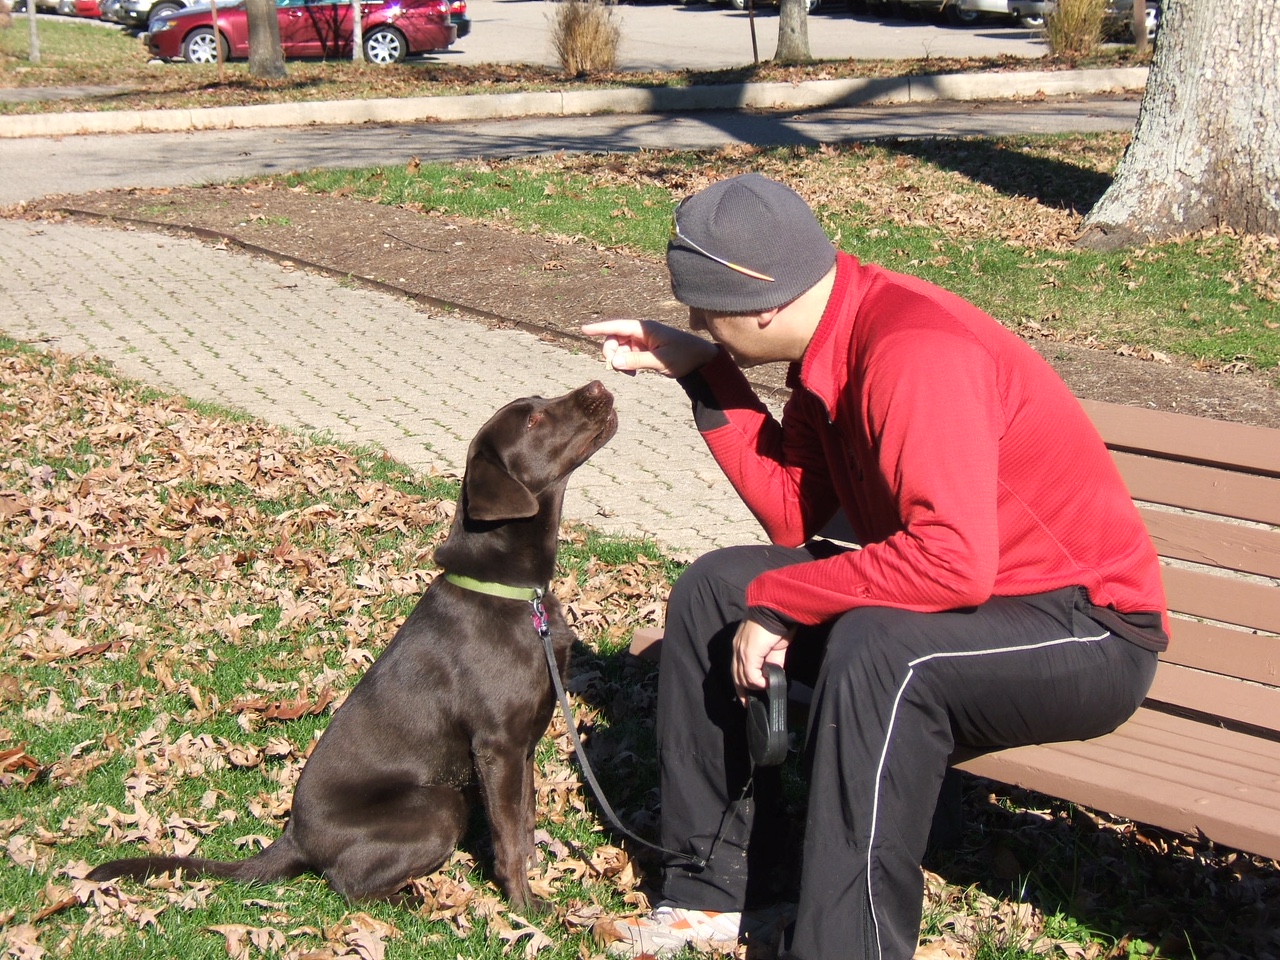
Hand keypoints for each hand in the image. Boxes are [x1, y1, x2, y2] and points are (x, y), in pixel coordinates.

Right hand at [581, 319, 717, 379]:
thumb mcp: (661, 361)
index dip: (600, 328)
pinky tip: (634, 373)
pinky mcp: (645, 350)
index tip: (583, 329)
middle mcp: (642, 332)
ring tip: (630, 374)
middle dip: (611, 352)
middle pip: (615, 339)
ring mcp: (643, 341)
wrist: (701, 360)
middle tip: (616, 367)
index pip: (617, 326)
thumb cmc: (684, 356)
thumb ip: (637, 361)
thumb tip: (614, 362)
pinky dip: (626, 364)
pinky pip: (628, 355)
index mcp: (645, 329)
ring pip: (620, 349)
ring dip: (619, 361)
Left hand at [732, 620, 790, 704]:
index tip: (746, 697)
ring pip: (742, 677)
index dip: (741, 683)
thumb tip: (773, 675)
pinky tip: (767, 683)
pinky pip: (750, 675)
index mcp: (742, 644)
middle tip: (748, 704)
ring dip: (754, 686)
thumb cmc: (778, 624)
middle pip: (736, 675)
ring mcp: (741, 651)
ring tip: (765, 688)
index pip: (737, 667)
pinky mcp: (748, 654)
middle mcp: (738, 648)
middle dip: (742, 691)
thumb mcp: (775, 647)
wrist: (778, 610)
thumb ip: (772, 661)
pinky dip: (759, 682)